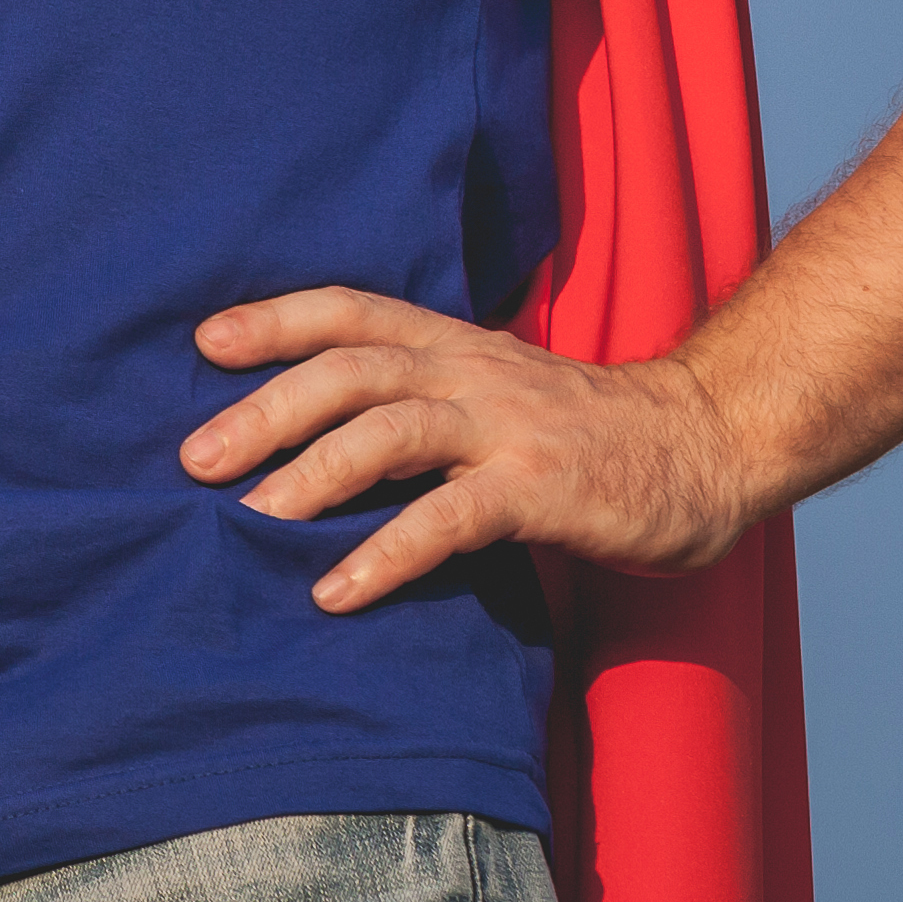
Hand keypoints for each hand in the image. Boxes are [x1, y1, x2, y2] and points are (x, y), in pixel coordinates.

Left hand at [181, 287, 777, 610]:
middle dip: (263, 410)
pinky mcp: (542, 489)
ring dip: (311, 473)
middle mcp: (471, 371)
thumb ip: (419, 397)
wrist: (709, 445)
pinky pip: (449, 519)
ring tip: (249, 519)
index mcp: (453, 342)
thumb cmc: (586, 431)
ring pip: (388, 432)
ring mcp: (507, 426)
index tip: (202, 342)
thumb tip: (313, 433)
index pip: (348, 311)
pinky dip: (385, 553)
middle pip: (347, 372)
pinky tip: (336, 590)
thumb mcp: (494, 388)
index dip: (273, 319)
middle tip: (193, 459)